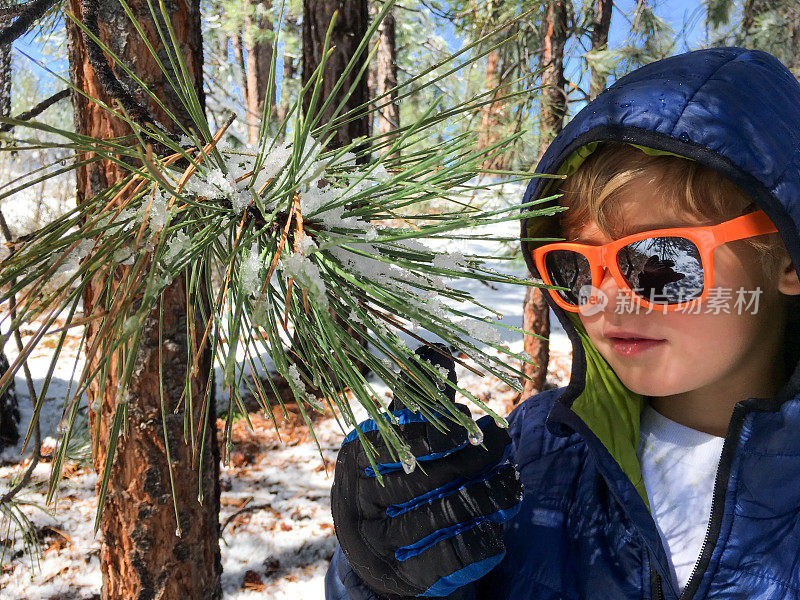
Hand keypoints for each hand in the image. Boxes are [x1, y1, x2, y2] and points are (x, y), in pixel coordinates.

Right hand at [331, 344, 521, 599]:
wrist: (374, 549)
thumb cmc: (391, 476)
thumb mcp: (398, 439)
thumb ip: (421, 400)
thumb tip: (440, 349)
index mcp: (357, 458)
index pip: (396, 441)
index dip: (437, 432)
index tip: (474, 423)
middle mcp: (359, 499)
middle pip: (421, 478)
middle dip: (469, 460)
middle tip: (504, 444)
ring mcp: (378, 540)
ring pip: (436, 516)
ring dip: (482, 499)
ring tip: (513, 484)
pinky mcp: (401, 574)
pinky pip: (441, 559)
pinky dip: (473, 543)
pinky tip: (499, 531)